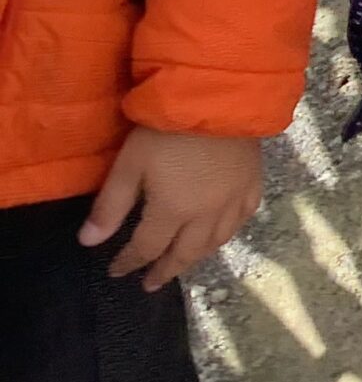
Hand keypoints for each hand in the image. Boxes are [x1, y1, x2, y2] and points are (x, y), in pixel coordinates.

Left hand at [78, 129, 263, 289]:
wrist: (220, 98)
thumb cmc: (167, 131)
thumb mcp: (129, 164)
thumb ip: (110, 206)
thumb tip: (88, 243)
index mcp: (173, 212)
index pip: (147, 247)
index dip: (129, 262)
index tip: (116, 271)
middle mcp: (206, 215)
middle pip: (184, 253)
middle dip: (164, 270)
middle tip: (150, 283)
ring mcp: (234, 200)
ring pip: (216, 241)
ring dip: (196, 257)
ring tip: (183, 263)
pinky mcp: (253, 182)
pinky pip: (244, 217)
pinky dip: (230, 231)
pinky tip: (223, 232)